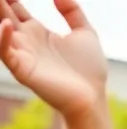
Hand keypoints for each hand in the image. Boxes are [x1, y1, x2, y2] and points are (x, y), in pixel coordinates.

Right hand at [0, 0, 106, 117]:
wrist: (92, 98)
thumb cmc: (89, 70)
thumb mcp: (85, 33)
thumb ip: (72, 11)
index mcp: (36, 31)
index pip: (13, 6)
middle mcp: (24, 40)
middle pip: (2, 13)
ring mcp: (21, 53)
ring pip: (0, 28)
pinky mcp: (22, 68)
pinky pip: (5, 51)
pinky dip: (3, 38)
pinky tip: (7, 24)